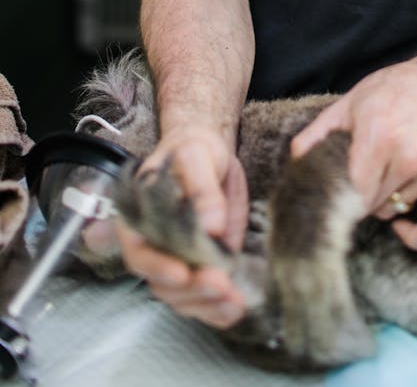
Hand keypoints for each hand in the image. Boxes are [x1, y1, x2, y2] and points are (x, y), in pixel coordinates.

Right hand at [117, 125, 248, 327]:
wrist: (211, 154)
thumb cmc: (193, 149)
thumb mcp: (195, 155)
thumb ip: (201, 187)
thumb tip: (211, 225)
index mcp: (139, 218)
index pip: (139, 252)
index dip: (157, 267)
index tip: (182, 274)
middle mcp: (155, 245)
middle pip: (162, 282)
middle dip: (190, 290)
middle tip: (219, 284)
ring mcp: (179, 259)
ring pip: (183, 295)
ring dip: (207, 304)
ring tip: (233, 302)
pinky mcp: (203, 265)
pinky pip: (204, 295)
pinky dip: (218, 308)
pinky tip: (234, 309)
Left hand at [290, 49, 416, 249]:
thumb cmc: (392, 91)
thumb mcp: (348, 103)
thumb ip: (317, 134)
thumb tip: (295, 162)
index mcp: (378, 135)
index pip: (352, 193)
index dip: (339, 197)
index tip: (333, 193)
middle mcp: (409, 156)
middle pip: (371, 205)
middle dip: (359, 197)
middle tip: (360, 175)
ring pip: (394, 211)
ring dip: (385, 202)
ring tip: (384, 173)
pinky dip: (416, 236)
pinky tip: (401, 224)